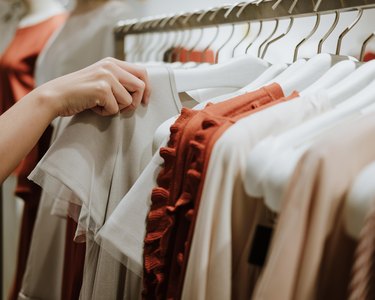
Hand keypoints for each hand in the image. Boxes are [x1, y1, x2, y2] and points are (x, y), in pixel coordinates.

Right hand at [36, 57, 150, 116]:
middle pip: (140, 86)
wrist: (55, 96)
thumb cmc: (78, 92)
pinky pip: (116, 109)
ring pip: (129, 100)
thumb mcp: (100, 79)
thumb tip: (141, 91)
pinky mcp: (101, 89)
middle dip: (136, 101)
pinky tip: (93, 106)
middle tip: (124, 108)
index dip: (147, 88)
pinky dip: (106, 112)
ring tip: (101, 104)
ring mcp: (106, 76)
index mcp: (112, 62)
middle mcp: (111, 66)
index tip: (145, 100)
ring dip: (117, 108)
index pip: (142, 71)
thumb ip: (118, 80)